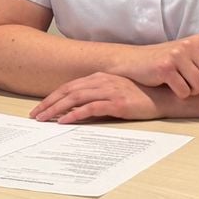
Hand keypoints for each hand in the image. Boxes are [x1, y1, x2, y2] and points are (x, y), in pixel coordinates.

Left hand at [30, 72, 162, 123]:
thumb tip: (77, 109)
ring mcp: (109, 91)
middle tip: (35, 115)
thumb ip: (97, 96)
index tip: (39, 108)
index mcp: (99, 77)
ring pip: (75, 99)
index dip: (52, 97)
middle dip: (48, 103)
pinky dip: (75, 114)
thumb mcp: (115, 91)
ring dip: (56, 109)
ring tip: (44, 119)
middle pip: (67, 91)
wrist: (163, 98)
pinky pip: (91, 108)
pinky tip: (65, 121)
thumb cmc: (139, 97)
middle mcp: (102, 81)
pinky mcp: (117, 103)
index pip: (69, 87)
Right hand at [113, 37, 198, 101]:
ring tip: (179, 84)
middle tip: (190, 85)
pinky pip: (184, 91)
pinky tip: (169, 86)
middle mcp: (190, 45)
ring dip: (191, 92)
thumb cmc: (163, 63)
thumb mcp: (188, 57)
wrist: (132, 61)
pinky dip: (179, 94)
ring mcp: (177, 55)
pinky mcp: (165, 67)